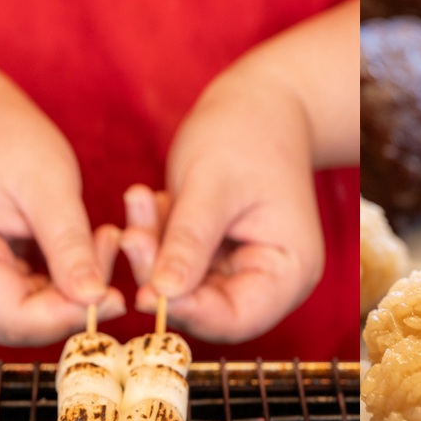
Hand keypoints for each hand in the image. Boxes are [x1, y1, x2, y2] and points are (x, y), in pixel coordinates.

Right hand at [0, 98, 124, 345]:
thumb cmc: (9, 144)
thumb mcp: (47, 185)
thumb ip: (67, 244)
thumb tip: (93, 298)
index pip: (16, 318)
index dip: (69, 315)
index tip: (117, 295)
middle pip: (25, 325)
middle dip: (78, 301)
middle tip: (115, 252)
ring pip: (35, 318)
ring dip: (77, 291)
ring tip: (106, 240)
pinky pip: (37, 303)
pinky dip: (69, 283)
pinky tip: (91, 247)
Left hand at [121, 79, 324, 342]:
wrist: (261, 102)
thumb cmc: (248, 134)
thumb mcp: (213, 185)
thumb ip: (189, 242)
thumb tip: (163, 297)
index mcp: (289, 270)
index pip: (237, 318)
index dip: (191, 313)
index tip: (145, 294)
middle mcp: (271, 279)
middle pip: (207, 306)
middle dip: (163, 275)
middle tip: (130, 237)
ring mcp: (243, 267)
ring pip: (185, 286)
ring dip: (155, 251)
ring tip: (139, 202)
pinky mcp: (218, 254)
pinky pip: (178, 262)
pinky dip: (159, 238)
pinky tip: (150, 202)